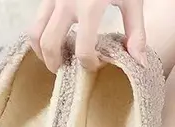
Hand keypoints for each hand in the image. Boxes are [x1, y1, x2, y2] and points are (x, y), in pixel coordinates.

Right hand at [29, 0, 146, 72]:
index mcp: (90, 6)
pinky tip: (54, 42)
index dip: (89, 64)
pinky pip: (36, 21)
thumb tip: (139, 62)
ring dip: (42, 53)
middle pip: (50, 44)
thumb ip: (136, 32)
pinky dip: (40, 37)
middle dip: (55, 64)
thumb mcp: (132, 0)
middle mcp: (66, 2)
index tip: (97, 64)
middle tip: (66, 71)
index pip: (83, 49)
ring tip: (55, 60)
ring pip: (35, 33)